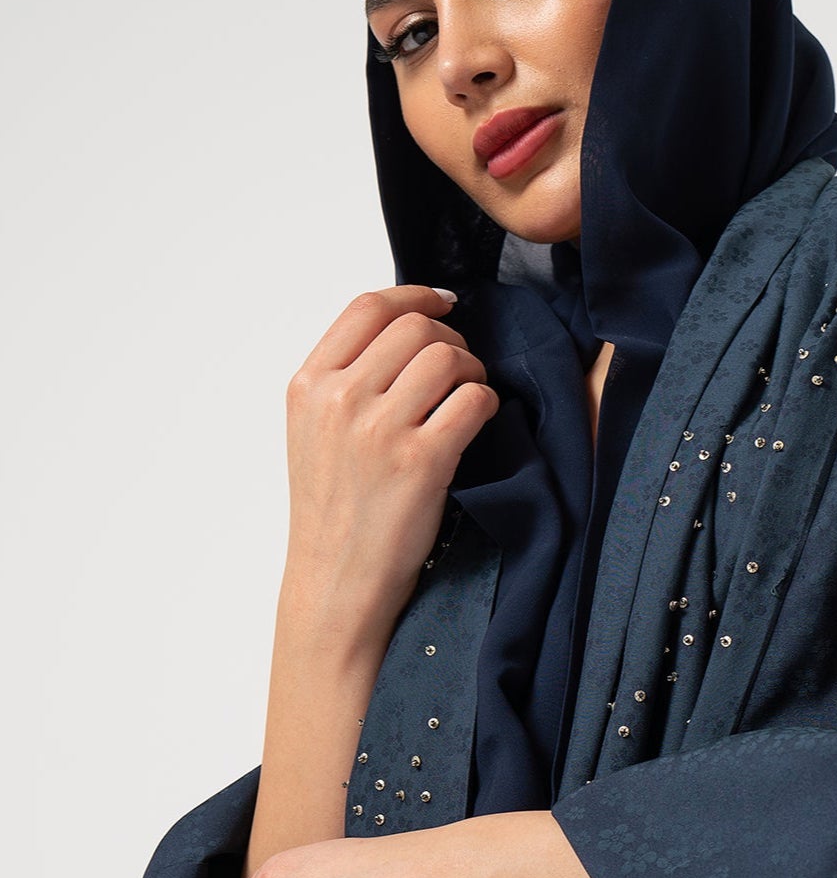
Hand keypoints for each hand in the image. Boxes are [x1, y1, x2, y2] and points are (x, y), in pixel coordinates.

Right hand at [282, 283, 499, 647]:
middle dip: (450, 340)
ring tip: (466, 399)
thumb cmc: (332, 511)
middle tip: (459, 371)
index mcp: (308, 386)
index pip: (368, 307)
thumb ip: (345, 379)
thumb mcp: (313, 433)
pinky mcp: (420, 461)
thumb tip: (405, 328)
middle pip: (415, 327)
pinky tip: (476, 423)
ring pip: (448, 356)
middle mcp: (339, 400)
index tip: (442, 303)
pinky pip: (473, 400)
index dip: (415, 296)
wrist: (335, 581)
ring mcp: (378, 430)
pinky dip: (486, 404)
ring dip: (471, 371)